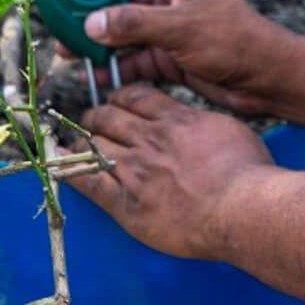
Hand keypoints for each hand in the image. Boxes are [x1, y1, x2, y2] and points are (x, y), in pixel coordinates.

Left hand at [67, 86, 274, 260]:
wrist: (242, 208)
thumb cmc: (248, 173)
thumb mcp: (229, 130)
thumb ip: (203, 122)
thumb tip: (195, 121)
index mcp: (175, 119)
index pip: (136, 96)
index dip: (122, 96)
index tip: (118, 101)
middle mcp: (149, 139)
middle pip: (109, 116)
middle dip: (98, 115)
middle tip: (94, 120)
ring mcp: (135, 170)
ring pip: (93, 144)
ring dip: (81, 139)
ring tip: (74, 141)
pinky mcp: (126, 202)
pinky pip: (87, 181)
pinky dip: (67, 168)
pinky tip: (56, 162)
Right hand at [75, 0, 297, 113]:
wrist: (266, 81)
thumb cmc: (236, 42)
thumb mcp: (182, 28)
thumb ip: (135, 24)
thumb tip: (91, 24)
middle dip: (91, 0)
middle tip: (60, 7)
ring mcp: (169, 28)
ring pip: (123, 28)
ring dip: (97, 39)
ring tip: (68, 50)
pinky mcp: (169, 57)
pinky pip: (133, 57)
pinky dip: (115, 66)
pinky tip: (94, 76)